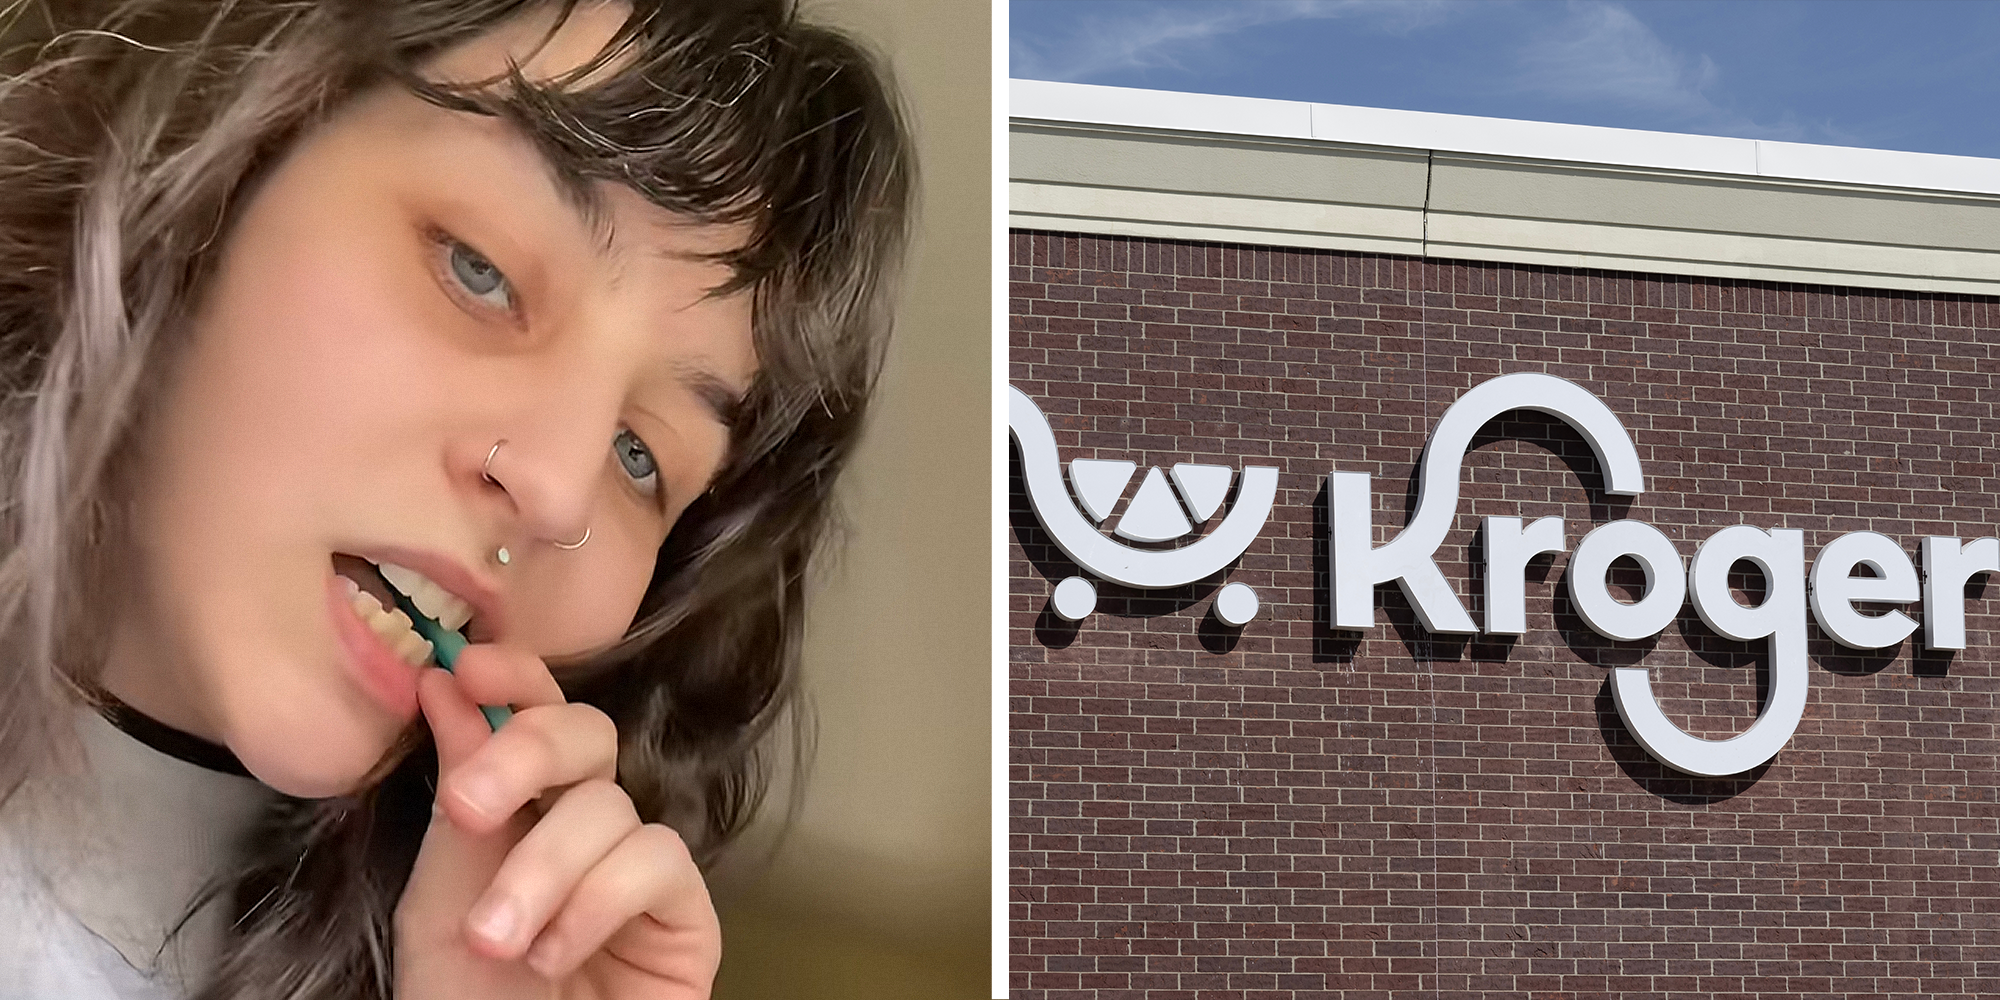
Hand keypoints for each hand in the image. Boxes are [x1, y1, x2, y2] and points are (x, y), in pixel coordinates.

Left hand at [395, 646, 720, 998]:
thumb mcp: (439, 898)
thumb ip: (458, 800)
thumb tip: (451, 687)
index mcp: (525, 813)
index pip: (537, 718)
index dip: (515, 680)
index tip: (465, 670)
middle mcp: (587, 831)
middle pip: (590, 734)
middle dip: (528, 753)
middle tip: (471, 809)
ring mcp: (640, 873)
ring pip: (611, 809)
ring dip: (542, 872)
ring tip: (497, 942)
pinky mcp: (686, 918)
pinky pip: (656, 863)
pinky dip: (595, 902)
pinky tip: (556, 955)